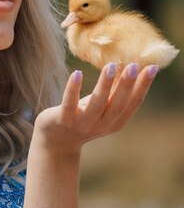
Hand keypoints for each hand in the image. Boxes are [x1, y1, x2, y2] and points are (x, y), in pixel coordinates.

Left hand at [34, 62, 157, 155]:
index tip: (153, 67)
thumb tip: (134, 67)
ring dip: (104, 85)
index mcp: (115, 121)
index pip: (133, 103)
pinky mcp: (63, 120)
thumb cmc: (83, 117)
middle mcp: (101, 125)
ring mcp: (82, 124)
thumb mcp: (103, 107)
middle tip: (134, 65)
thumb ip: (116, 93)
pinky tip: (77, 73)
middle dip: (127, 85)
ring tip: (111, 66)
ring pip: (96, 104)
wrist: (56, 142)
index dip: (143, 86)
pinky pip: (69, 104)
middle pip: (117, 104)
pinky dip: (73, 89)